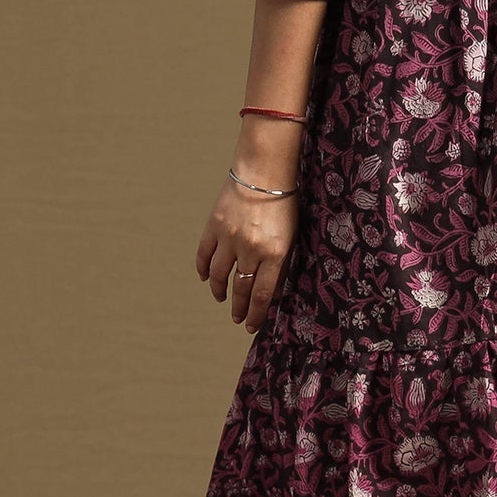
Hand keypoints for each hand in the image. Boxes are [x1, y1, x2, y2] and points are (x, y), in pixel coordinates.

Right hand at [197, 175, 299, 331]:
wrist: (263, 170)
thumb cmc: (284, 203)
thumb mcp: (292, 236)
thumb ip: (282, 264)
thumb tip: (273, 293)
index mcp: (275, 253)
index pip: (263, 295)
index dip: (256, 314)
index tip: (251, 325)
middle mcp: (251, 249)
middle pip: (241, 289)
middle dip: (238, 309)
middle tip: (237, 319)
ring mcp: (229, 238)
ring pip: (220, 276)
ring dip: (220, 291)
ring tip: (222, 299)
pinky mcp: (214, 226)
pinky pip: (204, 255)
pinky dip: (204, 269)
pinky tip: (206, 278)